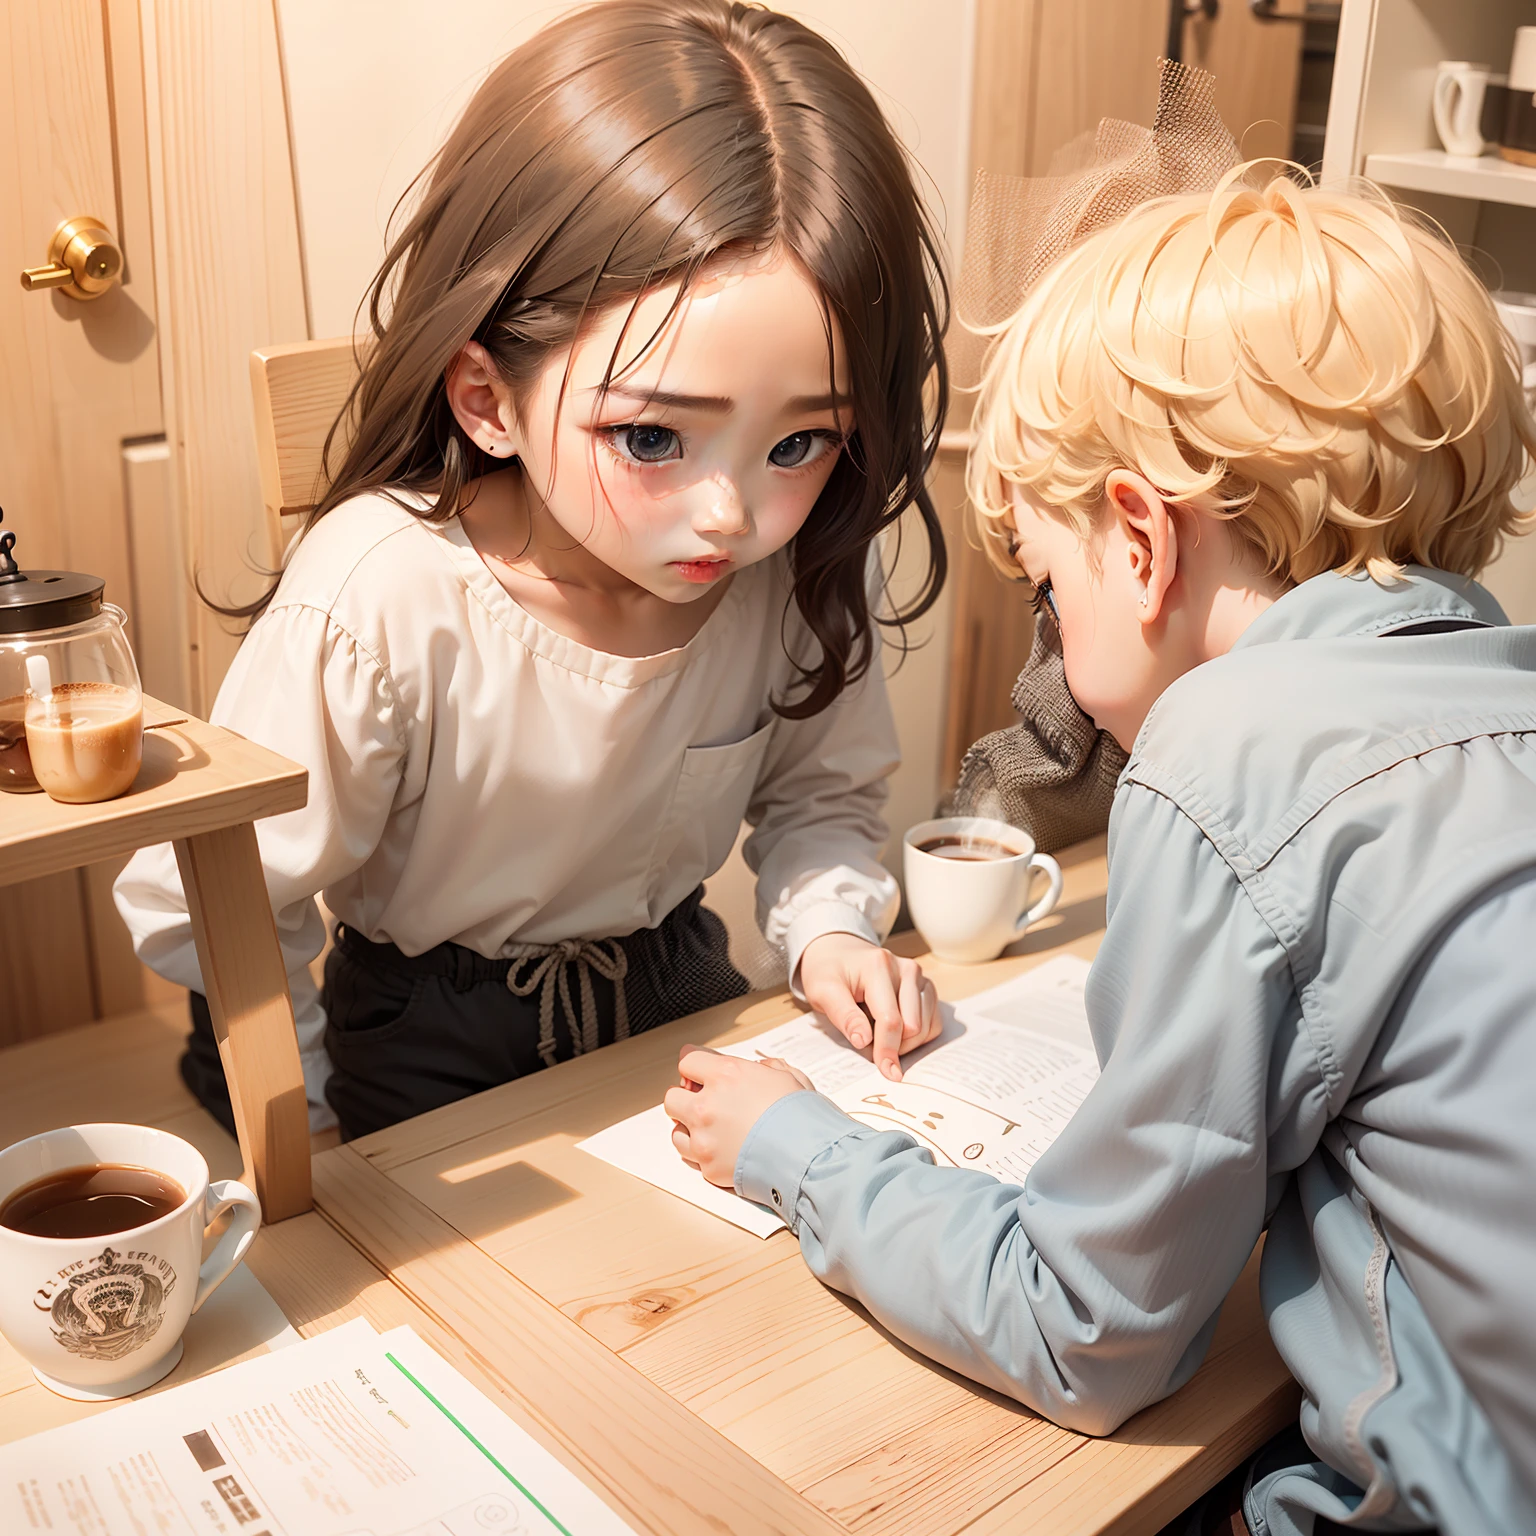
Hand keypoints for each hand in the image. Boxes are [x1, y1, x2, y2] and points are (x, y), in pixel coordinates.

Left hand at [664, 1048, 812, 1187]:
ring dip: (689, 1127)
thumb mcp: (788, 1077)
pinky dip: (700, 1153)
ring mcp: (704, 1138)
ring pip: (675, 1129)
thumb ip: (768, 1068)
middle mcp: (707, 1105)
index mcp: (725, 1075)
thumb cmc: (802, 1117)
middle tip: (704, 1103)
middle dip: (686, 1098)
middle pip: (672, 1096)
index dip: (696, 1067)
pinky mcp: (708, 1166)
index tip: (700, 1074)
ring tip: (710, 1129)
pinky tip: (717, 1148)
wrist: (808, 1157)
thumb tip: (762, 1068)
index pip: (688, 1062)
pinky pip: (691, 1157)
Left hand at [798, 933, 940, 1080]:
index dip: (887, 1050)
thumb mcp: (823, 991)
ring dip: (906, 1043)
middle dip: (894, 1046)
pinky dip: (918, 1036)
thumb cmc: (828, 972)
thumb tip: (864, 1041)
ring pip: (928, 1027)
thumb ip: (843, 1016)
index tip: (885, 1072)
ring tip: (878, 1032)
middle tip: (868, 1043)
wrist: (838, 951)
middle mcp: (906, 969)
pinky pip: (934, 1023)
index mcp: (879, 966)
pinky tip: (894, 1030)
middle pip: (914, 1026)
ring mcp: (920, 977)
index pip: (891, 1019)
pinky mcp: (926, 987)